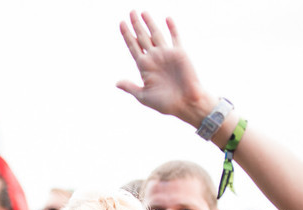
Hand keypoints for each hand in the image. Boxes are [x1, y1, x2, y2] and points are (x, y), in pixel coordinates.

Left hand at [116, 11, 214, 126]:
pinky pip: (175, 38)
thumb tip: (117, 83)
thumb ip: (131, 87)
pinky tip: (167, 19)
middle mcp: (154, 58)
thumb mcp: (144, 97)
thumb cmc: (165, 103)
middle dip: (136, 25)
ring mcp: (166, 54)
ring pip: (156, 34)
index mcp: (144, 67)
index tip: (121, 23)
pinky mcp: (180, 53)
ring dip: (149, 23)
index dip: (127, 35)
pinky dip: (172, 28)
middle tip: (130, 12)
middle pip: (142, 37)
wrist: (185, 104)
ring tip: (142, 12)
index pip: (133, 47)